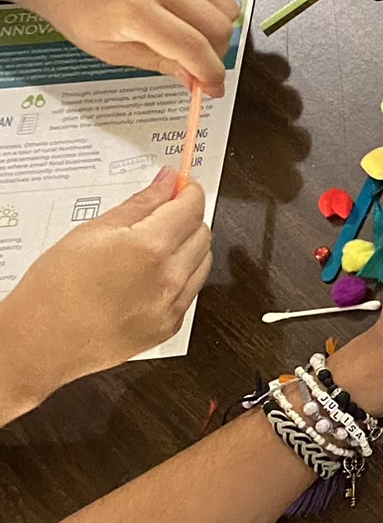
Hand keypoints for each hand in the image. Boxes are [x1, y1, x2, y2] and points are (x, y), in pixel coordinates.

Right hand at [0, 169, 210, 416]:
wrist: (40, 341)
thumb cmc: (55, 287)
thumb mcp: (92, 231)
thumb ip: (139, 204)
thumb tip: (167, 181)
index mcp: (150, 247)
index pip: (191, 208)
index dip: (188, 192)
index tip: (181, 187)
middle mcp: (169, 277)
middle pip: (202, 233)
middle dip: (187, 219)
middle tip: (161, 216)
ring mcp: (172, 305)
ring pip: (202, 262)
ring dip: (187, 248)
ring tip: (152, 249)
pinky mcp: (169, 326)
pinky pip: (190, 291)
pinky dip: (180, 277)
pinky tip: (150, 278)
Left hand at [12, 0, 236, 96]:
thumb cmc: (81, 12)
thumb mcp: (112, 52)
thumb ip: (160, 63)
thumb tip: (197, 80)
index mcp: (135, 11)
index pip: (192, 47)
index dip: (210, 73)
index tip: (214, 88)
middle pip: (218, 27)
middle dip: (216, 53)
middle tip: (200, 63)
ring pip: (229, 7)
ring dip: (219, 29)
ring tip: (195, 34)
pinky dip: (219, 5)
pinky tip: (196, 12)